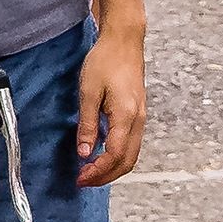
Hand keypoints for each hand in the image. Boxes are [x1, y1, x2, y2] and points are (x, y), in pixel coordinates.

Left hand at [73, 22, 147, 185]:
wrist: (124, 41)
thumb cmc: (105, 61)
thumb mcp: (88, 92)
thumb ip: (88, 125)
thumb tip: (84, 153)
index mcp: (126, 116)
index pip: (114, 156)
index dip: (98, 172)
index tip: (81, 178)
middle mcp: (138, 120)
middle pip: (127, 162)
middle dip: (106, 176)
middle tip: (84, 181)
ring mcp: (141, 118)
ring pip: (132, 155)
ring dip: (113, 168)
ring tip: (91, 171)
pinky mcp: (138, 114)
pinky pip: (132, 143)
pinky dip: (118, 156)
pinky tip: (101, 153)